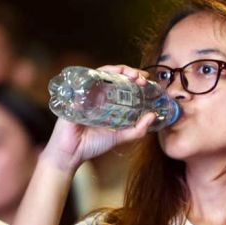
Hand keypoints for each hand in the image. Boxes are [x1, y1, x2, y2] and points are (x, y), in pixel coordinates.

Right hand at [41, 65, 155, 171]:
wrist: (72, 153)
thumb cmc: (93, 144)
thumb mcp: (120, 137)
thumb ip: (137, 129)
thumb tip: (153, 116)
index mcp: (107, 101)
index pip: (121, 83)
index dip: (134, 78)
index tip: (146, 80)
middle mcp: (97, 94)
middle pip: (113, 74)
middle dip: (129, 72)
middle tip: (142, 78)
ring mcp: (86, 93)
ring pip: (102, 73)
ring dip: (118, 71)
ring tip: (132, 76)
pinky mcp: (75, 95)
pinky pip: (85, 80)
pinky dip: (98, 76)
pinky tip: (111, 77)